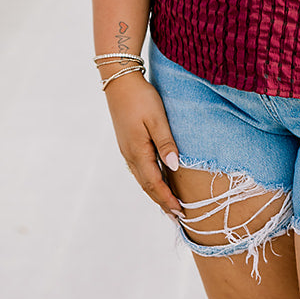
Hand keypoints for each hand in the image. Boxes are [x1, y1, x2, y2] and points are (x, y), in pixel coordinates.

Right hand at [103, 71, 184, 218]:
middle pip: (147, 185)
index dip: (167, 199)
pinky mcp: (127, 143)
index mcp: (138, 152)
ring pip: (142, 179)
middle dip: (161, 202)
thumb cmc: (141, 97)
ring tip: (167, 205)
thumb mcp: (157, 118)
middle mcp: (130, 155)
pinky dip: (149, 180)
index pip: (155, 183)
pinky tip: (156, 181)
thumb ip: (165, 143)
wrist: (119, 81)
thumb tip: (174, 167)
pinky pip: (139, 169)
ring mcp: (127, 150)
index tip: (180, 212)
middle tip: (176, 217)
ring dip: (155, 193)